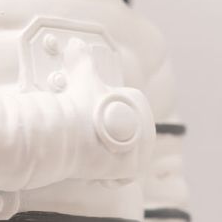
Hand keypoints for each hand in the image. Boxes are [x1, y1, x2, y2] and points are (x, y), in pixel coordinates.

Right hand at [61, 37, 154, 181]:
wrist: (73, 133)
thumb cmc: (79, 105)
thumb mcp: (83, 76)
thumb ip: (81, 60)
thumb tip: (75, 43)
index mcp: (141, 105)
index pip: (123, 119)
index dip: (104, 125)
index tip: (90, 128)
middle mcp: (147, 128)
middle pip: (123, 142)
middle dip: (105, 146)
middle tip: (88, 145)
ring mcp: (142, 151)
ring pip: (121, 160)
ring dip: (105, 161)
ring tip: (90, 156)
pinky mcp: (134, 169)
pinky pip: (120, 177)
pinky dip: (106, 176)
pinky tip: (95, 169)